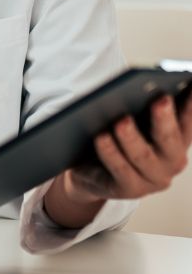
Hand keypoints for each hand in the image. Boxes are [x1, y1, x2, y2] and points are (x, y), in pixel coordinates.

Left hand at [44, 93, 191, 226]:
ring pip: (143, 156)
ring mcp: (152, 179)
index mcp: (178, 140)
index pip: (188, 121)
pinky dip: (110, 152)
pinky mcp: (130, 189)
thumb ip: (141, 106)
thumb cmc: (118, 140)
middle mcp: (171, 161)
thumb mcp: (134, 122)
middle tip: (160, 99)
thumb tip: (143, 84)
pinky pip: (120, 170)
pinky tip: (101, 137)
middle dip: (165, 118)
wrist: (92, 173)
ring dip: (132, 137)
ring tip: (121, 120)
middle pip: (170, 139)